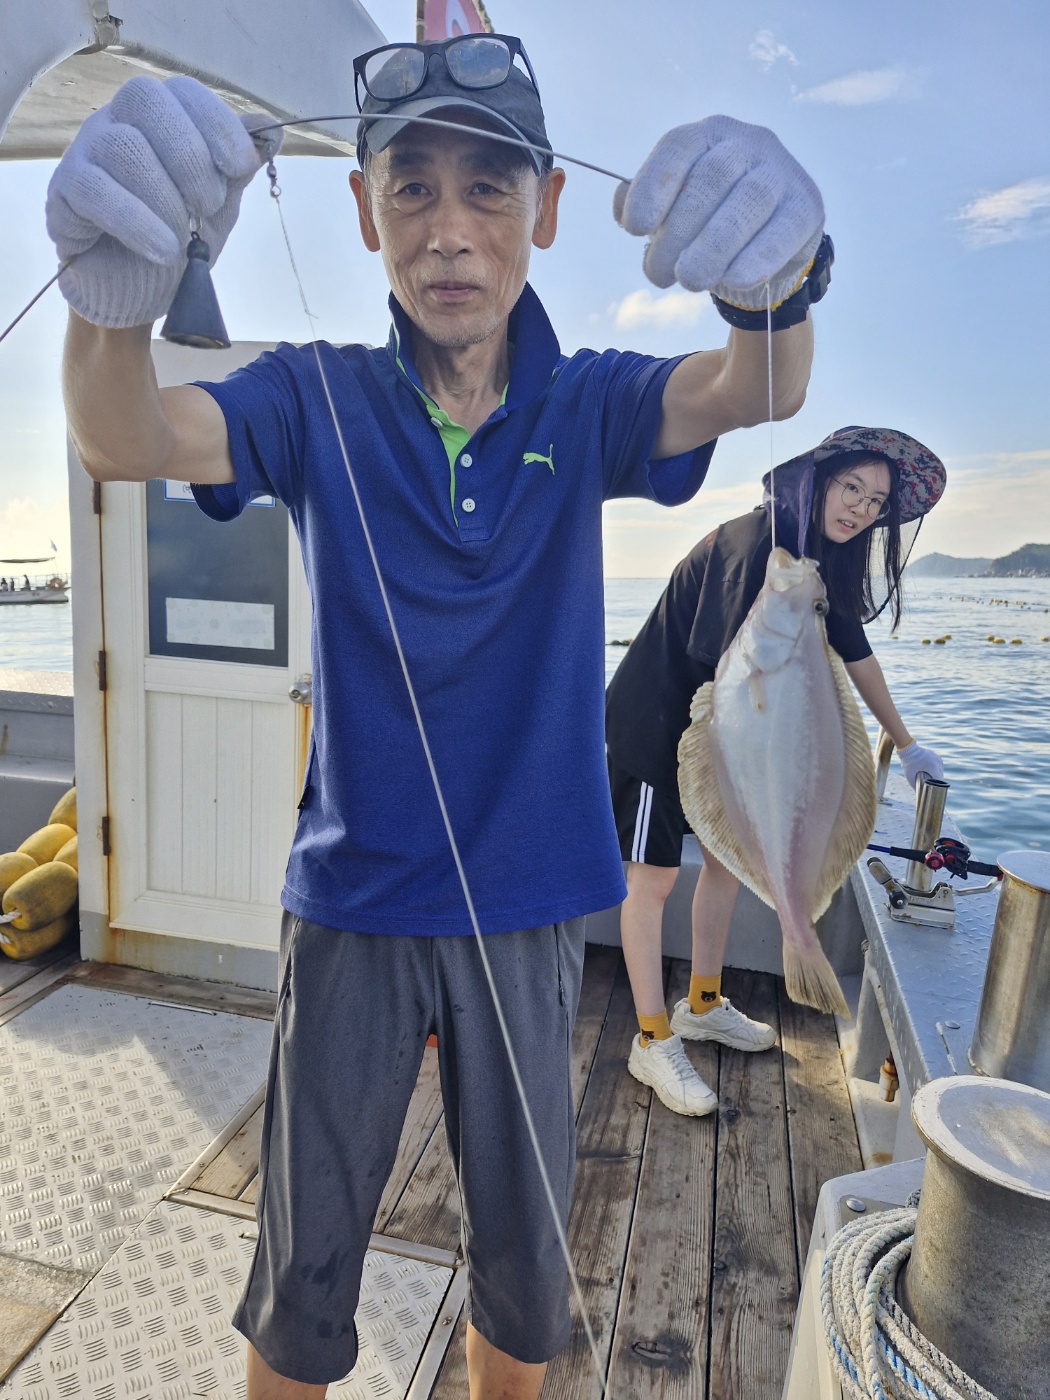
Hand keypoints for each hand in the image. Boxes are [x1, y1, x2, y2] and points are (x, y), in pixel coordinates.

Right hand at [46, 75, 281, 328]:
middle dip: (190, 155)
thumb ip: (238, 169)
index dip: (218, 124)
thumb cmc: (175, 238)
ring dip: (165, 197)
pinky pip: (95, 190)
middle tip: (209, 205)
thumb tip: (272, 129)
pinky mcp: (65, 191)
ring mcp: (86, 151)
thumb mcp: (218, 206)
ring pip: (122, 145)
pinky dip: (136, 222)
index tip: (243, 167)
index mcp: (159, 118)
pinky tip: (163, 250)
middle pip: (146, 99)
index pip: (184, 92)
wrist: (136, 289)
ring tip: (183, 240)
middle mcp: (117, 121)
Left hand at [614, 116, 823, 309]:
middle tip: (658, 274)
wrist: (766, 241)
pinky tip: (733, 279)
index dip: (652, 188)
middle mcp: (748, 144)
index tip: (634, 230)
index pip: (678, 149)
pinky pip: (782, 231)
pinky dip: (756, 258)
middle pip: (710, 179)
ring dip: (713, 249)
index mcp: (708, 135)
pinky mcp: (807, 208)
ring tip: (690, 281)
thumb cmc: (709, 219)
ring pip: (748, 203)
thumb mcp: (673, 207)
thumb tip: (624, 208)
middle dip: (677, 233)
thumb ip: (644, 204)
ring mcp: (781, 173)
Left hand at [897, 740, 944, 787]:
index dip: (938, 787)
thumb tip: (918, 794)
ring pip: (940, 770)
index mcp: (933, 767)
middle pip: (940, 776)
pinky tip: (931, 771)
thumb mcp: (910, 776)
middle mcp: (938, 762)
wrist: (908, 749)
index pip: (940, 780)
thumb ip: (915, 786)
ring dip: (936, 775)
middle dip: (937, 782)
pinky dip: (936, 769)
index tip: (935, 791)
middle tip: (932, 787)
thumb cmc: (908, 763)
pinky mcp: (937, 756)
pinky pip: (939, 765)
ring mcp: (938, 758)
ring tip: (931, 779)